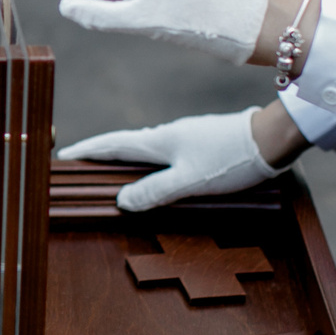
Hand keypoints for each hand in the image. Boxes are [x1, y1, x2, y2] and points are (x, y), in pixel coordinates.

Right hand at [58, 109, 276, 212]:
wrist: (270, 139)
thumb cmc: (230, 159)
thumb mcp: (189, 182)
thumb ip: (155, 191)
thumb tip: (122, 200)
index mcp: (160, 141)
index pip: (114, 144)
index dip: (88, 150)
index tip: (65, 155)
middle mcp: (169, 134)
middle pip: (127, 143)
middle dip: (103, 154)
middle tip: (82, 164)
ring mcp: (186, 135)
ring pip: (148, 147)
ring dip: (127, 157)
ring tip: (114, 170)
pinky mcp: (202, 140)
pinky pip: (165, 150)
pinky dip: (151, 160)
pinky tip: (159, 170)